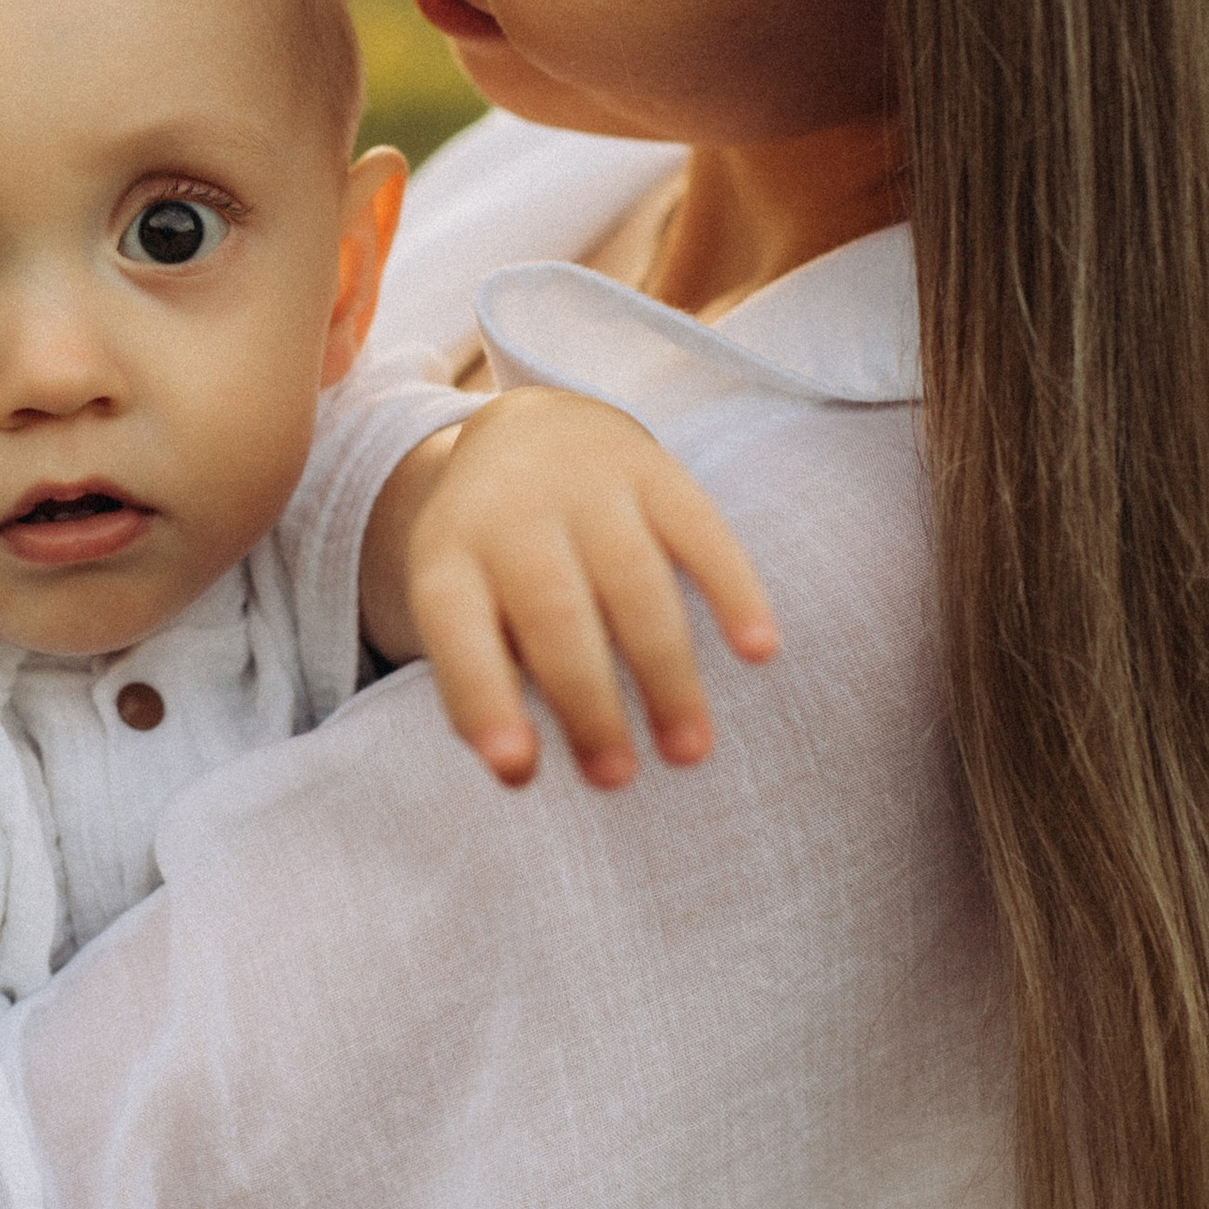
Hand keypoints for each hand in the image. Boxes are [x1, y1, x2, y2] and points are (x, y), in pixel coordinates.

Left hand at [363, 388, 778, 788]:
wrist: (532, 429)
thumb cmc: (493, 560)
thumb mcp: (459, 604)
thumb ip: (480, 680)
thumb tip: (519, 774)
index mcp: (449, 556)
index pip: (458, 629)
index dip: (484, 697)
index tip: (517, 770)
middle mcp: (515, 514)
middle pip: (554, 612)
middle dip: (588, 703)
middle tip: (616, 779)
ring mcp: (590, 488)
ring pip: (633, 580)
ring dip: (665, 671)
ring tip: (688, 751)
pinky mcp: (659, 473)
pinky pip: (703, 531)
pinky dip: (733, 591)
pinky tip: (759, 652)